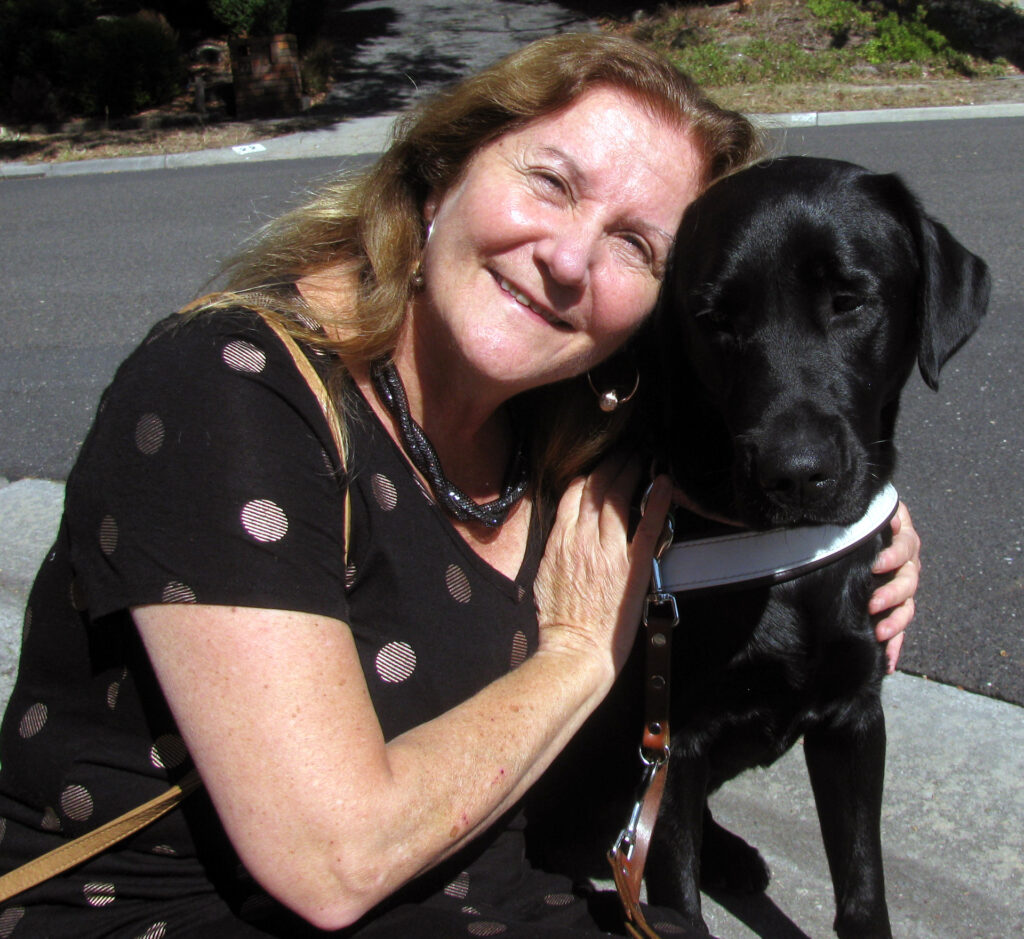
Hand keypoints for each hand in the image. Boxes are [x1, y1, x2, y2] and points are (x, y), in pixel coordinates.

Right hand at [533, 457, 672, 679]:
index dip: (589, 474)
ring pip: (619, 497)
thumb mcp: (544, 575)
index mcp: (560, 540)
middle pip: (598, 487)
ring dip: (631, 471)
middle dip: (613, 463)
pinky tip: (666, 483)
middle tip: (625, 450)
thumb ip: (556, 548)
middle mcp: (583, 538)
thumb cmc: (558, 621)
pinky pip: (648, 525)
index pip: (574, 493)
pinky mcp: (632, 565)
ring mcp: (608, 550)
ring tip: (642, 457)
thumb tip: (564, 533)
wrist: (574, 650)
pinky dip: (658, 501)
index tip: (598, 466)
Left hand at [869, 501, 920, 672]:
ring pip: (907, 607)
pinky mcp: (894, 609)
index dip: (893, 556)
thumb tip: (890, 517)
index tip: (876, 565)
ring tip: (880, 633)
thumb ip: (877, 513)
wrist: (859, 535)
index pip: (905, 547)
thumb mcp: (870, 511)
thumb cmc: (863, 519)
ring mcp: (903, 589)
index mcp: (903, 541)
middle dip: (892, 594)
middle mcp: (907, 566)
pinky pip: (899, 630)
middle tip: (873, 603)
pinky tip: (888, 663)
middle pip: (908, 581)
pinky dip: (895, 646)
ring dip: (896, 622)